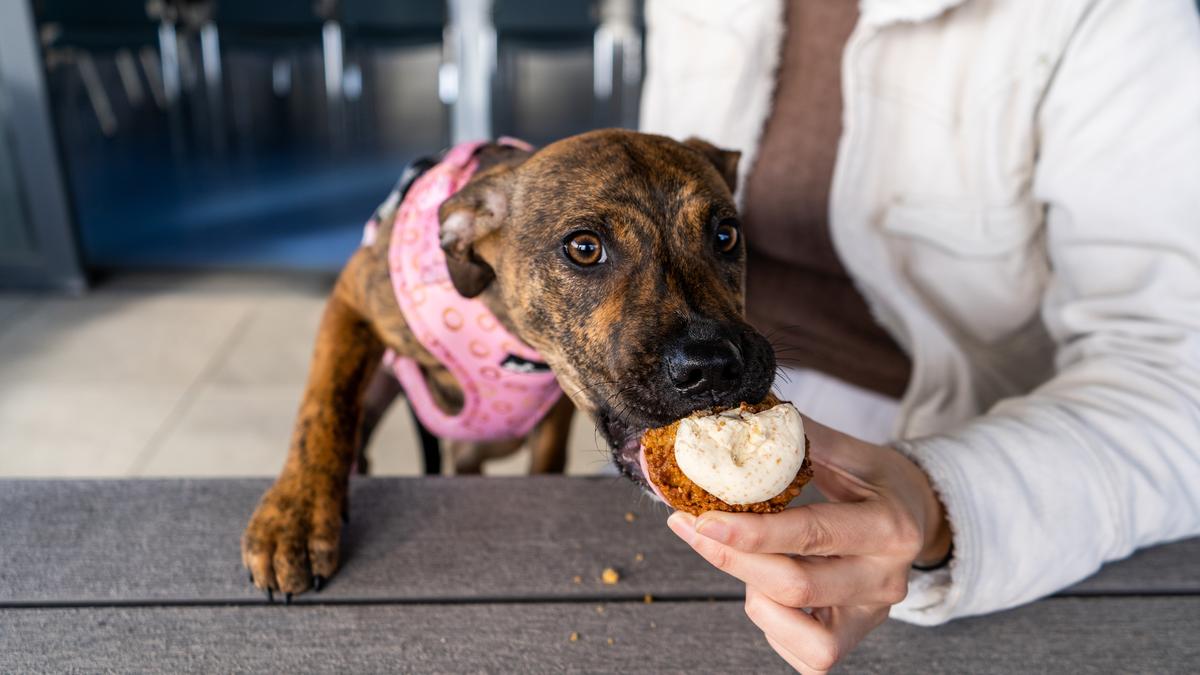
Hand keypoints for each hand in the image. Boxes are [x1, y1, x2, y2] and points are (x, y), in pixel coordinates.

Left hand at [666, 415, 950, 672]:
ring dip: (756, 597)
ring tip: (748, 561)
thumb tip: (742, 421)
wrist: (924, 517)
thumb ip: (805, 440)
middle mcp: (884, 579)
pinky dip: (774, 626)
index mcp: (888, 528)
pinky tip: (766, 591)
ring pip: (802, 633)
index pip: (809, 535)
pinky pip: (807, 655)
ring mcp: (872, 614)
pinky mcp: (856, 636)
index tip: (703, 519)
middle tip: (691, 529)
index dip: (750, 533)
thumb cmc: (882, 483)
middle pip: (796, 587)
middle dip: (734, 560)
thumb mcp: (855, 453)